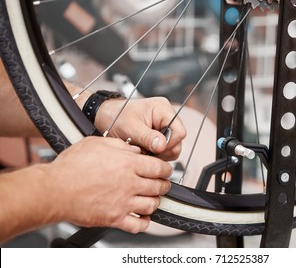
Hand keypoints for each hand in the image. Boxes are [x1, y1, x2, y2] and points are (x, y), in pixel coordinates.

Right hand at [48, 136, 171, 233]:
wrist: (55, 189)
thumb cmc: (72, 165)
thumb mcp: (98, 143)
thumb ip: (122, 146)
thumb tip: (137, 150)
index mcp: (128, 164)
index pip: (159, 168)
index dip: (166, 169)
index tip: (166, 170)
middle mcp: (130, 184)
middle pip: (159, 186)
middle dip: (163, 185)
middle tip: (162, 184)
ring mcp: (123, 203)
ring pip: (152, 205)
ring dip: (155, 201)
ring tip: (152, 198)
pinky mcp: (114, 218)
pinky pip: (137, 225)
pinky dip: (144, 223)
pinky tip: (143, 218)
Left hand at [95, 97, 185, 160]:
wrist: (106, 117)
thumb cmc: (116, 117)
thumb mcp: (130, 127)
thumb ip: (147, 137)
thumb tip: (162, 145)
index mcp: (162, 109)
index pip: (179, 131)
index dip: (169, 143)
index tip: (154, 149)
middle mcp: (166, 117)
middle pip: (177, 141)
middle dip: (163, 150)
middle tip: (146, 151)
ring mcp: (163, 126)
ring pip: (172, 147)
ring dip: (159, 153)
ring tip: (143, 150)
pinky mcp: (159, 135)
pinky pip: (164, 149)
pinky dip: (155, 153)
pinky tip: (144, 150)